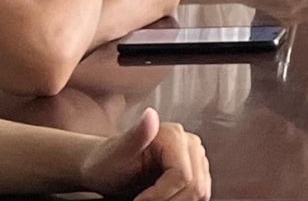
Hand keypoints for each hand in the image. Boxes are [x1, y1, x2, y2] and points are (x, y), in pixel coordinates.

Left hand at [79, 108, 211, 200]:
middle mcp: (190, 143)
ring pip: (200, 192)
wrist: (106, 170)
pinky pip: (201, 194)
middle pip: (195, 186)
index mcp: (174, 135)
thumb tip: (150, 115)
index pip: (183, 176)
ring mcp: (196, 157)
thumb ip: (135, 135)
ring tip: (153, 200)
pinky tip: (165, 199)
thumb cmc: (107, 163)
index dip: (161, 195)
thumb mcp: (116, 153)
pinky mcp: (198, 171)